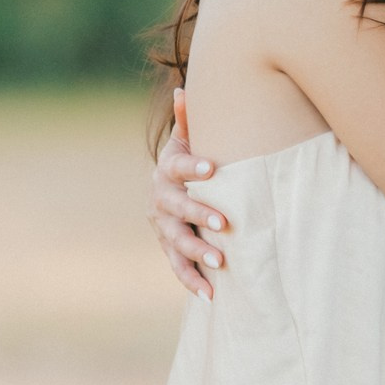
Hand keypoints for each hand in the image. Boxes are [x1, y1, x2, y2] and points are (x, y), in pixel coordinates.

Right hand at [150, 88, 229, 298]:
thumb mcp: (188, 140)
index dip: (193, 167)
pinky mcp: (168, 248)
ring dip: (196, 253)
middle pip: (177, 208)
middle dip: (199, 215)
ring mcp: (162, 227)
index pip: (178, 167)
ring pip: (176, 241)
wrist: (169, 187)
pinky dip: (191, 281)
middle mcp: (160, 199)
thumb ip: (189, 120)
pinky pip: (177, 267)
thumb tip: (183, 89)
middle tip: (224, 223)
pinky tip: (211, 295)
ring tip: (220, 263)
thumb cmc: (190, 160)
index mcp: (167, 170)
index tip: (213, 169)